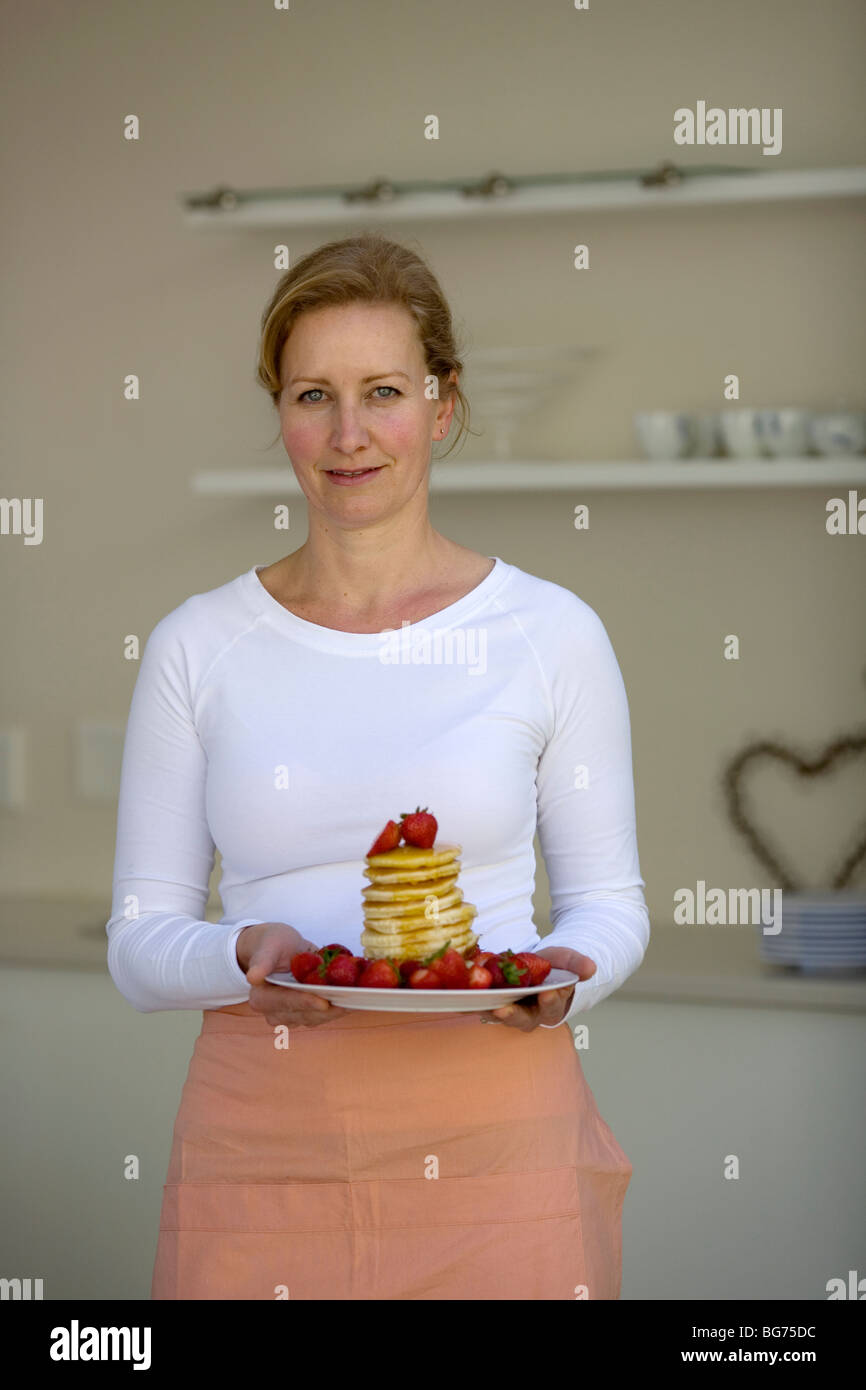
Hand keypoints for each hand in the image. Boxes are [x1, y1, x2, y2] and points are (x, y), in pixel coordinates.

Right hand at [238, 922, 350, 1027]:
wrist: (281, 949)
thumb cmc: (272, 944)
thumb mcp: (268, 945)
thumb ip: (262, 960)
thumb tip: (253, 977)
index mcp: (260, 997)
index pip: (284, 1002)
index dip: (303, 1003)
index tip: (323, 1002)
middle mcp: (273, 1012)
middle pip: (302, 1014)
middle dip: (326, 1009)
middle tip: (350, 1000)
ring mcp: (289, 1016)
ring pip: (315, 1018)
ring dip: (335, 1011)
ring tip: (355, 1000)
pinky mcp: (304, 1014)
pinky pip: (322, 1016)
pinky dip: (336, 1009)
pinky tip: (352, 1000)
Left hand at [478, 946, 595, 1031]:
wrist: (537, 966)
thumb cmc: (555, 967)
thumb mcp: (567, 960)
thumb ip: (577, 964)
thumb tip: (590, 968)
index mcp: (551, 1005)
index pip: (551, 1007)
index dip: (550, 1001)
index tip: (548, 993)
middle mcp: (529, 1013)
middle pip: (522, 1019)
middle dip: (513, 1015)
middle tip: (503, 1009)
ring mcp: (510, 1009)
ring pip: (499, 1015)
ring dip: (487, 1011)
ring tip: (478, 1005)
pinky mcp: (492, 1002)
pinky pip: (481, 1005)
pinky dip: (472, 1002)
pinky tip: (461, 997)